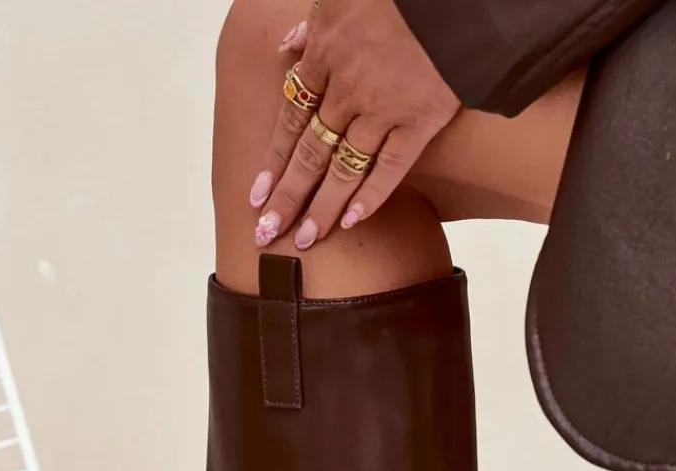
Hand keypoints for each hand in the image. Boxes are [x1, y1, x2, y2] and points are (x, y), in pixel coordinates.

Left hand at [250, 0, 459, 249]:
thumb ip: (311, 25)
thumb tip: (286, 45)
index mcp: (325, 56)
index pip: (290, 118)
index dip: (273, 161)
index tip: (256, 195)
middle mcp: (347, 90)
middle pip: (309, 153)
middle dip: (287, 197)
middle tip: (267, 232)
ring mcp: (383, 109)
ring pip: (343, 168)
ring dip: (321, 207)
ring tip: (304, 239)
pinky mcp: (419, 121)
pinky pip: (391, 166)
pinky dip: (372, 195)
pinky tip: (351, 222)